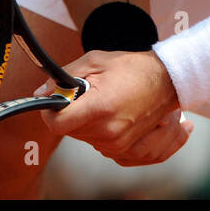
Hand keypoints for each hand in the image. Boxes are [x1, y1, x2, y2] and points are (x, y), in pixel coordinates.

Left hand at [36, 50, 193, 166]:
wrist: (167, 82)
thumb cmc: (134, 69)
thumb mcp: (95, 61)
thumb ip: (65, 76)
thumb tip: (42, 92)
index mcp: (100, 108)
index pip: (57, 124)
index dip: (49, 111)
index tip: (54, 101)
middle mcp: (108, 131)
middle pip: (67, 130)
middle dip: (70, 112)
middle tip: (86, 94)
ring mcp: (116, 143)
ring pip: (80, 136)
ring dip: (83, 121)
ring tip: (102, 101)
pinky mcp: (122, 149)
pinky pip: (95, 142)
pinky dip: (96, 128)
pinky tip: (108, 113)